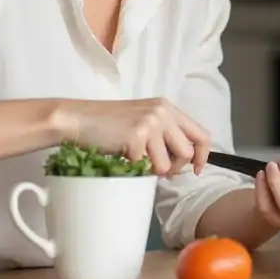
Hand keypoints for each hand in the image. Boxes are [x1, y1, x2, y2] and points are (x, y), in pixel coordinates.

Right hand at [64, 98, 211, 176]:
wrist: (76, 118)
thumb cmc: (107, 124)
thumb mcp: (143, 120)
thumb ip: (165, 133)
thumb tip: (184, 161)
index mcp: (168, 108)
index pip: (201, 134)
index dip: (203, 156)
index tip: (197, 170)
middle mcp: (163, 113)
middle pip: (187, 153)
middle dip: (174, 168)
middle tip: (155, 168)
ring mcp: (151, 123)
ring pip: (167, 165)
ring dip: (152, 170)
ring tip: (135, 160)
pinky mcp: (136, 136)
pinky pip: (143, 166)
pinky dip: (132, 167)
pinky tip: (120, 155)